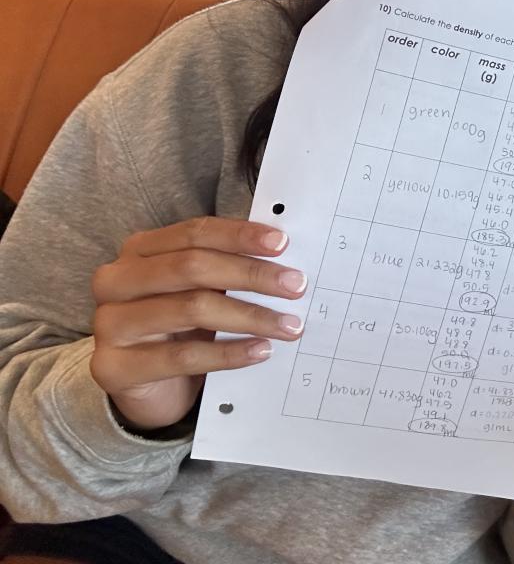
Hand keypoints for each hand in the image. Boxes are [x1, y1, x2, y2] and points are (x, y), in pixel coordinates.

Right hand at [90, 217, 306, 431]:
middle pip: (192, 267)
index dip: (239, 236)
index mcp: (139, 251)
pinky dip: (228, 354)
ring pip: (191, 309)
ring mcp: (109, 324)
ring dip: (250, 316)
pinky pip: (182, 357)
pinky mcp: (113, 367)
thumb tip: (284, 260)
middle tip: (296, 286)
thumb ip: (228, 269)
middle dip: (252, 275)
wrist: (147, 388)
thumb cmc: (181, 328)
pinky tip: (260, 350)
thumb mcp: (199, 291)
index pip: (194, 233)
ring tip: (288, 324)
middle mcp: (116, 281)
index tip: (282, 244)